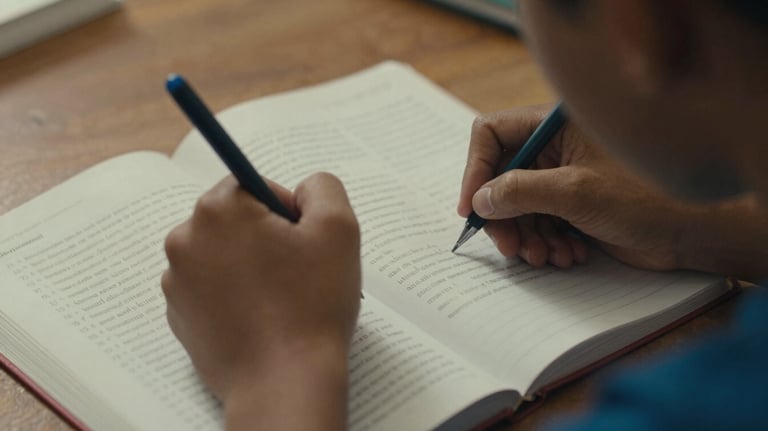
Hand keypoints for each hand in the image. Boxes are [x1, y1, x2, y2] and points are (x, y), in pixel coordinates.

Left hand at [162, 173, 360, 429]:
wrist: (283, 382)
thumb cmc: (311, 306)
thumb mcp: (338, 228)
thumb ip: (323, 188)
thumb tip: (304, 189)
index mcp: (218, 210)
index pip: (254, 185)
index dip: (287, 210)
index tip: (302, 242)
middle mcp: (186, 240)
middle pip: (235, 219)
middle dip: (267, 237)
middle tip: (296, 272)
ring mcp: (178, 282)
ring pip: (224, 254)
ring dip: (251, 266)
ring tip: (280, 300)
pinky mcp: (179, 316)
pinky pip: (212, 289)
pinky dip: (235, 295)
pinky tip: (261, 318)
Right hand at [458, 105, 767, 279]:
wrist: (693, 232)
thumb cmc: (645, 198)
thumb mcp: (575, 192)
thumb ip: (519, 191)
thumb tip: (480, 199)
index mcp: (554, 127)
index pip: (493, 134)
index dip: (476, 170)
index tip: (472, 208)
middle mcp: (555, 149)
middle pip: (501, 177)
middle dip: (503, 216)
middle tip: (509, 246)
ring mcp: (563, 180)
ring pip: (518, 207)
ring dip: (526, 236)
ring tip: (545, 256)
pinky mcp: (572, 208)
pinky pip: (539, 225)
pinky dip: (546, 243)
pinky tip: (567, 255)